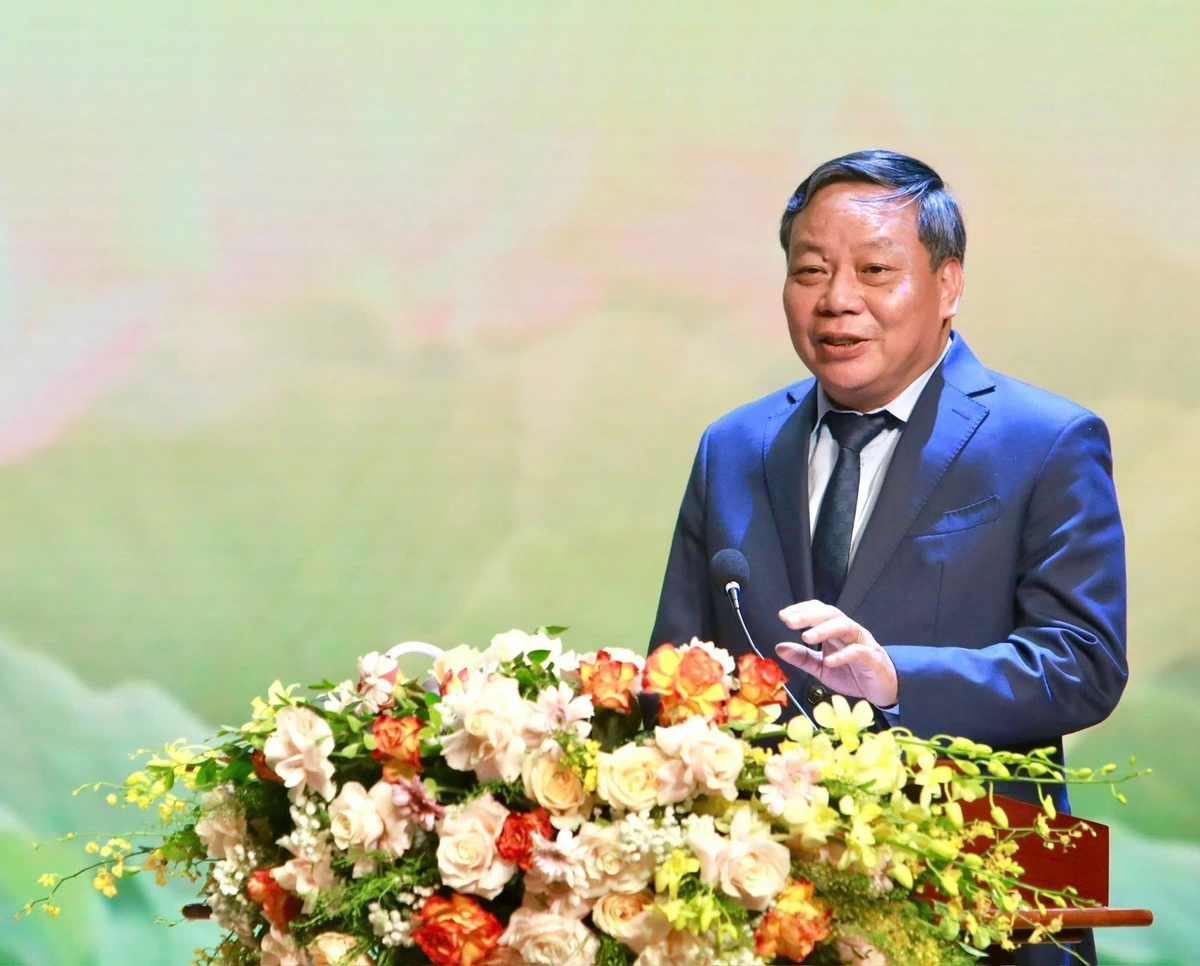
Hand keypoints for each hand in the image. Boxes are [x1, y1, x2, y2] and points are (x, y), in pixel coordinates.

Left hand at [774, 601, 897, 707]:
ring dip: (824, 630)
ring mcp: (862, 643)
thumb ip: (803, 657)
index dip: (802, 610)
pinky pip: (858, 652)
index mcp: (836, 631)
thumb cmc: (853, 674)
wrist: (883, 689)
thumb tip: (779, 648)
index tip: (783, 616)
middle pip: (830, 614)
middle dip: (809, 616)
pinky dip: (843, 655)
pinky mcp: (873, 658)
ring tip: (806, 636)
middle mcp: (849, 632)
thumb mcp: (822, 668)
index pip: (820, 611)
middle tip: (789, 622)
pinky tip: (828, 661)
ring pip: (845, 626)